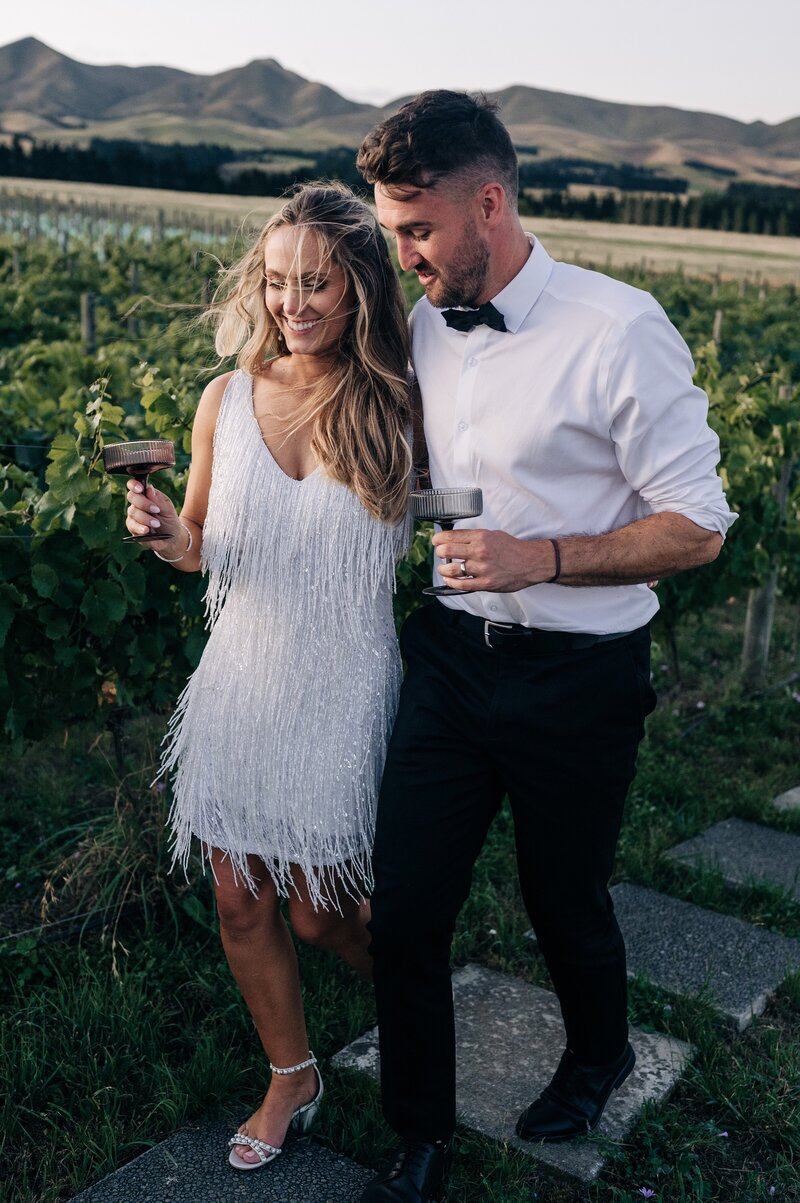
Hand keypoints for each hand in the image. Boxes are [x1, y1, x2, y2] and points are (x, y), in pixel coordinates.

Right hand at [125, 479, 180, 542]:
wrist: (171, 537)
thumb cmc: (169, 520)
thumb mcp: (168, 509)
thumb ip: (158, 500)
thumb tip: (148, 488)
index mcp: (146, 495)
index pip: (134, 485)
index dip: (134, 485)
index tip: (140, 489)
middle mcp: (137, 504)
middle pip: (132, 497)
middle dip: (143, 503)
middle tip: (156, 510)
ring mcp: (133, 515)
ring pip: (133, 512)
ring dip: (145, 518)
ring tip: (157, 524)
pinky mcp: (132, 527)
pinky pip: (132, 525)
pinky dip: (140, 528)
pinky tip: (146, 530)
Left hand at [432, 529, 553, 592]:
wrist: (530, 562)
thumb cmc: (512, 548)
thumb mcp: (493, 534)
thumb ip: (474, 537)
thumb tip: (456, 539)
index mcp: (481, 537)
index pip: (451, 536)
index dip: (438, 539)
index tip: (436, 541)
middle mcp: (479, 552)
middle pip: (446, 551)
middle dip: (439, 552)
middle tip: (440, 554)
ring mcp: (482, 569)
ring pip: (451, 569)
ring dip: (442, 570)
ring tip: (443, 569)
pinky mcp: (485, 583)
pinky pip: (461, 585)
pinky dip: (451, 583)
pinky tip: (449, 581)